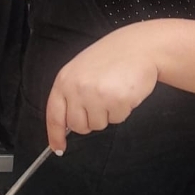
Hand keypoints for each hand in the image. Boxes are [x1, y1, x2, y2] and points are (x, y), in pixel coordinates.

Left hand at [46, 25, 160, 154]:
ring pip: (98, 125)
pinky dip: (123, 110)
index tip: (58, 148)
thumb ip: (71, 94)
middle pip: (78, 126)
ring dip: (108, 114)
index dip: (55, 135)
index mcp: (64, 80)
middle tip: (101, 102)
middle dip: (90, 121)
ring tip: (114, 91)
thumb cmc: (112, 58)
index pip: (54, 115)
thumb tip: (66, 123)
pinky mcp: (116, 101)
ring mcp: (96, 95)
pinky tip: (124, 92)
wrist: (139, 47)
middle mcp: (77, 88)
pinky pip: (117, 119)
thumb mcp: (81, 71)